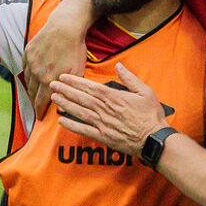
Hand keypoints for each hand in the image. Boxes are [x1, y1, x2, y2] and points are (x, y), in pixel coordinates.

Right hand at [23, 22, 86, 117]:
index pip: (41, 102)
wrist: (65, 26)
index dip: (39, 111)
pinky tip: (32, 78)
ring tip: (34, 95)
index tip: (39, 118)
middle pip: (32, 94)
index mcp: (49, 80)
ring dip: (31, 90)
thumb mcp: (78, 71)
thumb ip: (69, 89)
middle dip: (34, 103)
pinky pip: (24, 68)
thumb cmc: (75, 49)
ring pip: (27, 81)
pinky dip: (28, 75)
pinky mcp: (27, 52)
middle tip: (37, 109)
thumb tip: (63, 107)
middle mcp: (36, 73)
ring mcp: (30, 62)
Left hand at [50, 63, 168, 154]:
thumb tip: (119, 66)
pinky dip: (71, 125)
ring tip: (54, 98)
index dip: (75, 81)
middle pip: (81, 98)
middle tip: (52, 84)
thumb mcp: (145, 91)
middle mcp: (105, 109)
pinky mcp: (103, 136)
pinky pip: (83, 130)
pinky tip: (61, 120)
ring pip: (79, 112)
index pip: (90, 87)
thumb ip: (130, 78)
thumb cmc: (151, 115)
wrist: (153, 139)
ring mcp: (102, 124)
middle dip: (65, 90)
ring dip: (65, 104)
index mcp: (114, 97)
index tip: (63, 77)